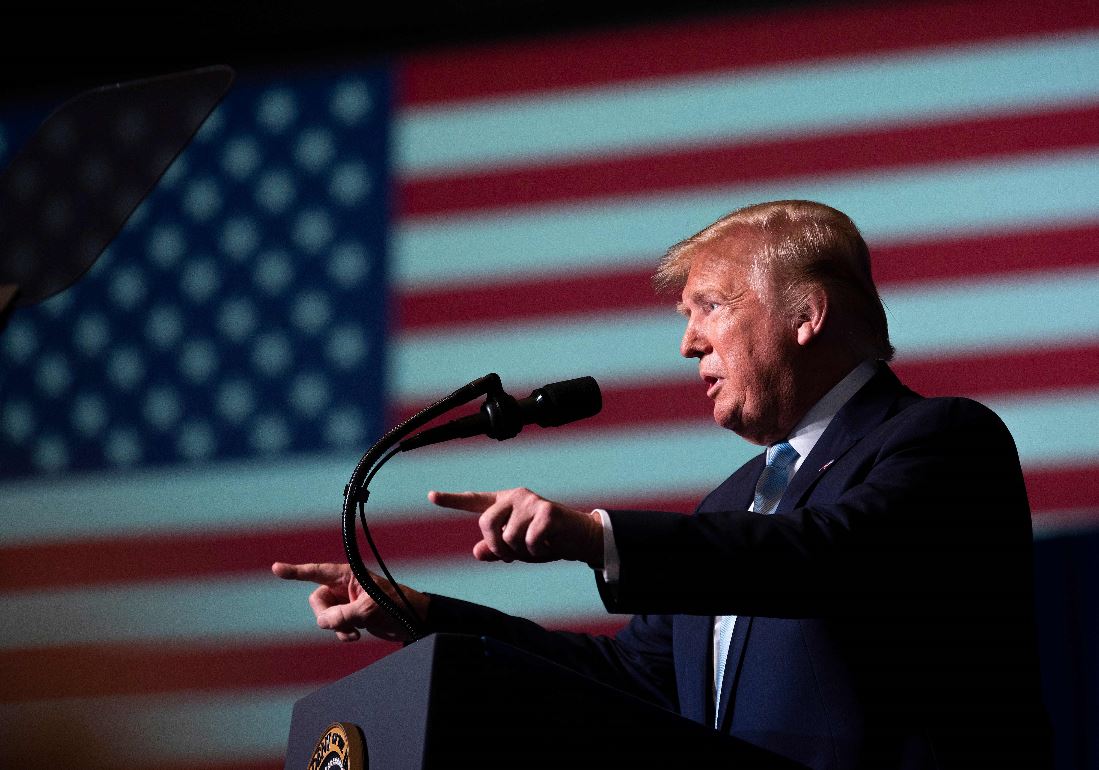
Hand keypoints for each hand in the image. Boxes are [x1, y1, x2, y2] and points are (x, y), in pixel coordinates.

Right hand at [271, 561, 428, 642]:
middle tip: (339, 624)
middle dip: (325, 615)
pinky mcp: (351, 616)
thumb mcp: (369, 609)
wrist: (414, 621)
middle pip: (317, 600)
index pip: (316, 572)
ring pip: (325, 616)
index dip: (295, 571)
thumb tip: (322, 623)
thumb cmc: (397, 605)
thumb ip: (343, 615)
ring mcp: (347, 602)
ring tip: (353, 633)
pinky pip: (335, 626)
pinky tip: (355, 636)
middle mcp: (345, 586)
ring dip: (335, 627)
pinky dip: (341, 633)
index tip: (276, 568)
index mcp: (348, 575)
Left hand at [428, 487, 602, 566]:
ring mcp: (531, 501)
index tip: (430, 495)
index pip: (474, 501)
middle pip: (486, 523)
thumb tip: (477, 551)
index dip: (452, 500)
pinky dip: (537, 551)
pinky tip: (548, 545)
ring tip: (536, 548)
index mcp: (504, 504)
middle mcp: (515, 497)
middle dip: (497, 547)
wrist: (581, 539)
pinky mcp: (546, 511)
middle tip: (512, 556)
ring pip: (508, 536)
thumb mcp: (518, 549)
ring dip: (521, 552)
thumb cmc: (547, 542)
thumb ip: (496, 549)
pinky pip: (529, 540)